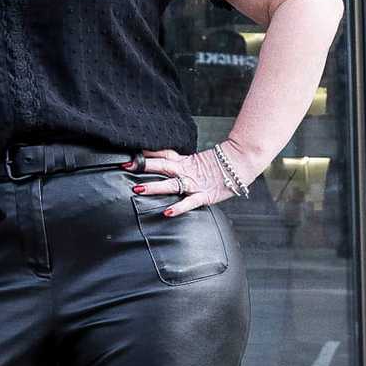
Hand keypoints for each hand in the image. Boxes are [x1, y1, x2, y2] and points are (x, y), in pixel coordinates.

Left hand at [131, 142, 254, 215]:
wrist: (240, 164)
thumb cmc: (220, 166)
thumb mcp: (197, 162)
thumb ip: (182, 163)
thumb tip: (165, 162)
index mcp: (185, 161)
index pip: (162, 154)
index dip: (147, 153)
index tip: (129, 152)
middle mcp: (186, 171)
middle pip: (161, 166)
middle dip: (142, 166)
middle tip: (125, 166)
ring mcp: (194, 183)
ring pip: (170, 184)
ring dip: (154, 186)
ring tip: (138, 189)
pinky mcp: (203, 195)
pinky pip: (188, 202)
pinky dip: (177, 207)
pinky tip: (166, 212)